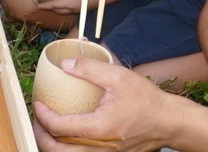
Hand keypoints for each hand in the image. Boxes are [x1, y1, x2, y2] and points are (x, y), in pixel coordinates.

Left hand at [33, 56, 172, 151]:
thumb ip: (90, 69)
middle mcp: (99, 148)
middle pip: (57, 151)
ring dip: (53, 145)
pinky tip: (69, 134)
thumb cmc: (147, 101)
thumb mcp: (118, 77)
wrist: (169, 122)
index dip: (43, 116)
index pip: (59, 128)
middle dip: (41, 136)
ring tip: (49, 129)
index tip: (38, 104)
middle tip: (38, 120)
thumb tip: (66, 65)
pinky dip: (68, 149)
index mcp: (98, 129)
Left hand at [36, 0, 100, 14]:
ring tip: (56, 2)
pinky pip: (72, 8)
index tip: (38, 6)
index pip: (55, 5)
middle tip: (45, 4)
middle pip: (60, 10)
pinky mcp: (85, 7)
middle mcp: (74, 8)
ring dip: (60, 8)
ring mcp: (81, 8)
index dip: (46, 5)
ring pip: (67, 10)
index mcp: (71, 3)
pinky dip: (67, 5)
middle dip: (52, 8)